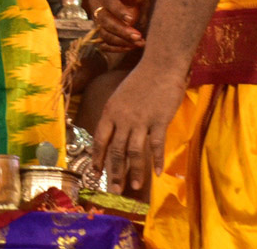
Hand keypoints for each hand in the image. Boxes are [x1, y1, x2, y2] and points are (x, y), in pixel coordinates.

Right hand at [85, 0, 149, 52]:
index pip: (107, 1)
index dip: (118, 11)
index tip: (131, 20)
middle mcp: (95, 2)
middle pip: (104, 20)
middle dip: (121, 30)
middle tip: (137, 36)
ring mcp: (96, 17)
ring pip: (104, 33)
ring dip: (121, 41)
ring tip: (138, 43)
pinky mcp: (100, 28)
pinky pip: (104, 41)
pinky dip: (116, 47)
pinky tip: (130, 47)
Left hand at [92, 61, 185, 194]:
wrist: (160, 66)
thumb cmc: (141, 80)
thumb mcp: (120, 96)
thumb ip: (117, 116)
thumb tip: (114, 136)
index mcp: (110, 112)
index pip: (100, 140)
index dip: (97, 158)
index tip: (96, 173)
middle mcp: (122, 118)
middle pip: (116, 151)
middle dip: (114, 172)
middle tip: (114, 189)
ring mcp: (141, 121)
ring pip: (134, 152)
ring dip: (134, 172)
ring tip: (134, 187)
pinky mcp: (159, 121)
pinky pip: (156, 146)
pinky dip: (157, 160)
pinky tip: (158, 173)